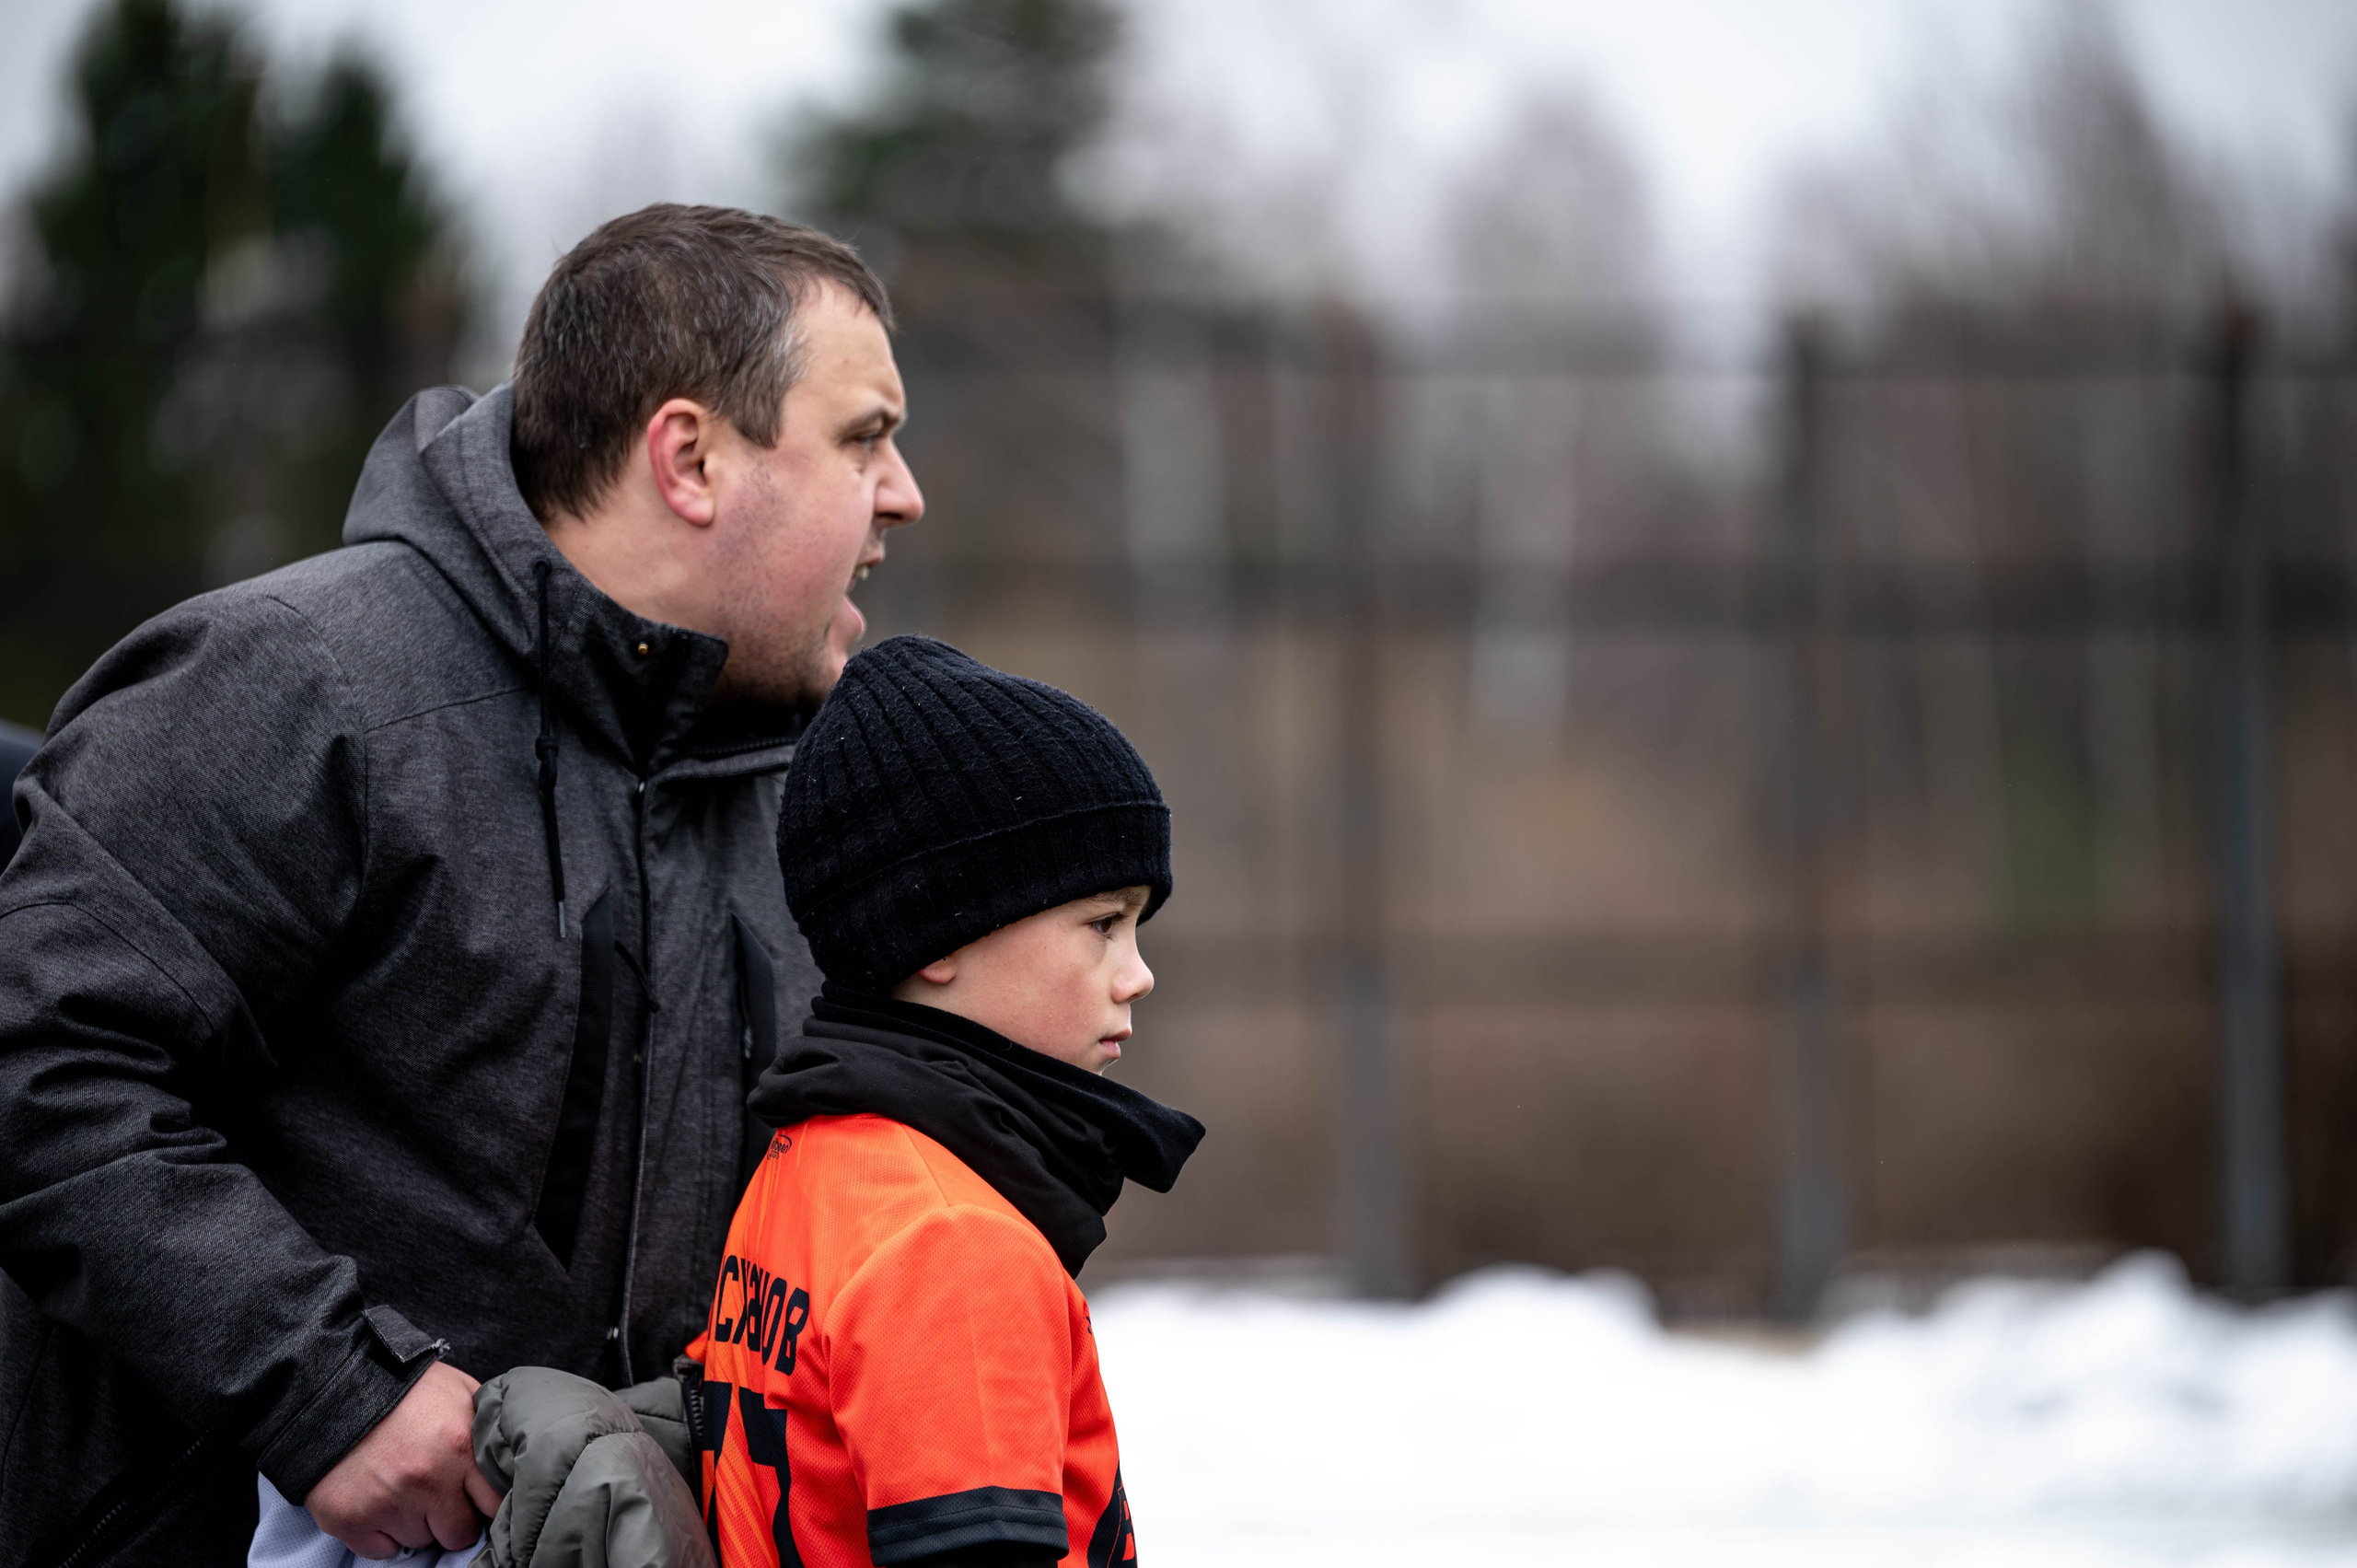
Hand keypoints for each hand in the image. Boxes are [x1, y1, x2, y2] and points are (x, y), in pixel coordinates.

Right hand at [305, 1360, 502, 1557]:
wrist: (331, 1385)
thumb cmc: (401, 1387)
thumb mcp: (457, 1391)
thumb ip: (484, 1428)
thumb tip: (507, 1460)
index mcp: (460, 1447)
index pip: (495, 1505)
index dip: (488, 1503)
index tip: (479, 1498)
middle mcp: (426, 1481)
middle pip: (458, 1534)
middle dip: (453, 1517)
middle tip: (438, 1494)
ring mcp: (386, 1504)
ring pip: (419, 1541)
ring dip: (416, 1523)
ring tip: (402, 1487)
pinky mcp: (349, 1520)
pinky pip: (381, 1551)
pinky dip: (382, 1534)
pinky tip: (378, 1501)